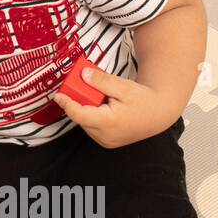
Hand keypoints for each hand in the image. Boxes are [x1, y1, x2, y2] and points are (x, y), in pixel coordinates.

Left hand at [53, 64, 178, 148]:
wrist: (159, 114)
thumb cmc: (143, 100)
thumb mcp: (123, 86)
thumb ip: (102, 81)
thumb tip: (83, 74)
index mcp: (109, 123)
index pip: (79, 115)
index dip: (67, 104)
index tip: (58, 95)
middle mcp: (105, 136)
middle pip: (82, 118)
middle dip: (78, 102)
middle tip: (80, 86)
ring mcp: (106, 142)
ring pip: (86, 123)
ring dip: (86, 110)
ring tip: (98, 97)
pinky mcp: (108, 142)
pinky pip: (92, 127)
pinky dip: (92, 116)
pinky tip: (101, 106)